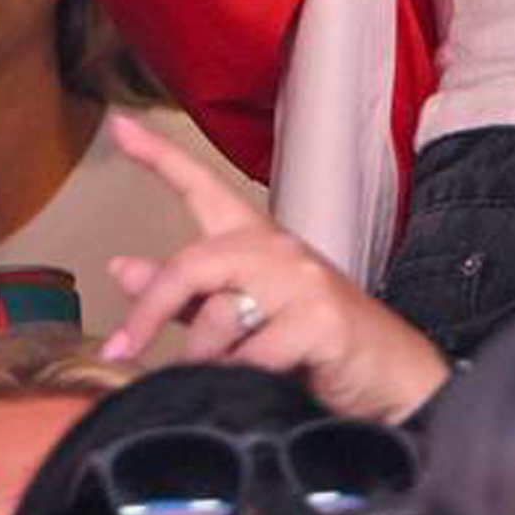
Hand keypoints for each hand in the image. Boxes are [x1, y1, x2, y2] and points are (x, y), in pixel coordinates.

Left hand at [94, 113, 447, 424]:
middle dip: (150, 310)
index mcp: (255, 241)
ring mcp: (303, 281)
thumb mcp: (244, 315)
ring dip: (201, 357)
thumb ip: (186, 293)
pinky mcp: (323, 319)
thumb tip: (124, 271)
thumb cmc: (319, 345)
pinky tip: (248, 387)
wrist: (393, 378)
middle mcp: (277, 250)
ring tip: (205, 380)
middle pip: (193, 262)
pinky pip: (255, 352)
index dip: (158, 156)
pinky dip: (240, 377)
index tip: (121, 127)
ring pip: (219, 312)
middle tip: (123, 347)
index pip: (201, 187)